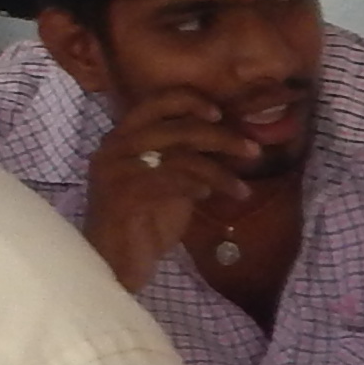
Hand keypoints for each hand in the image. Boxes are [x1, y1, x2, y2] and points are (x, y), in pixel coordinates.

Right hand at [80, 87, 258, 292]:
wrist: (111, 263)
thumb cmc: (143, 222)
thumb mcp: (169, 182)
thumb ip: (186, 158)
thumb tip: (228, 139)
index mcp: (122, 137)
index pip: (155, 101)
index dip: (190, 101)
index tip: (220, 114)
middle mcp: (115, 147)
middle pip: (176, 127)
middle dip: (221, 137)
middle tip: (252, 151)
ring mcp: (116, 171)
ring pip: (178, 155)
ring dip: (218, 170)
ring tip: (242, 188)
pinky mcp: (123, 195)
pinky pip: (169, 180)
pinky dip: (196, 184)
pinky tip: (209, 195)